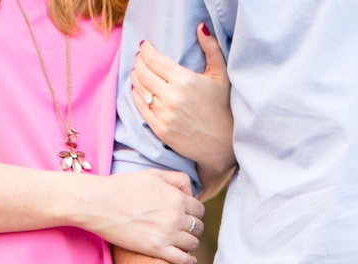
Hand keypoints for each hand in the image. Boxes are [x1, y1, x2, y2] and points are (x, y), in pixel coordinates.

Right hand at [76, 169, 204, 263]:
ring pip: (193, 243)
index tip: (187, 216)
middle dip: (193, 228)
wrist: (98, 204)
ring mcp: (167, 234)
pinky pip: (184, 260)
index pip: (199, 209)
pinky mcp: (156, 250)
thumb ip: (176, 180)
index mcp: (176, 197)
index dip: (194, 213)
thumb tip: (191, 193)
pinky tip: (187, 260)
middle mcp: (176, 216)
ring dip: (191, 244)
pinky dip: (189, 261)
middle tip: (184, 230)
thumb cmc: (122, 187)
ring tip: (183, 243)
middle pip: (198, 227)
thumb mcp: (153, 175)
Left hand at [129, 26, 234, 183]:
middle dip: (139, 61)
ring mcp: (164, 114)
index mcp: (185, 81)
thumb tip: (201, 27)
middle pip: (143, 72)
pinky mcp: (159, 128)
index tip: (145, 46)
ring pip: (140, 88)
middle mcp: (171, 97)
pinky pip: (140, 107)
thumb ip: (211, 49)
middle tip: (140, 57)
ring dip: (135, 76)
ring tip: (138, 70)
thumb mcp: (220, 75)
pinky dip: (136, 95)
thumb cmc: (221, 107)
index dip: (146, 50)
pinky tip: (138, 88)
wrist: (221, 144)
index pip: (155, 59)